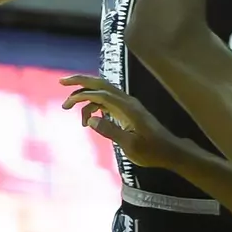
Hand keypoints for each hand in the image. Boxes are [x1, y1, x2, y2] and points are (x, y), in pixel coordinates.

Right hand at [60, 75, 180, 168]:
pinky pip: (106, 100)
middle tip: (62, 82)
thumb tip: (89, 119)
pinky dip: (94, 104)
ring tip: (70, 110)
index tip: (67, 104)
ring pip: (102, 91)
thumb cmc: (151, 150)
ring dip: (85, 96)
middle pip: (100, 83)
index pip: (101, 94)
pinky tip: (88, 118)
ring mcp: (127, 104)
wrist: (169, 150)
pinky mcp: (127, 110)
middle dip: (80, 81)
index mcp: (127, 108)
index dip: (82, 95)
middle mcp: (127, 101)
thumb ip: (109, 130)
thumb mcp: (129, 145)